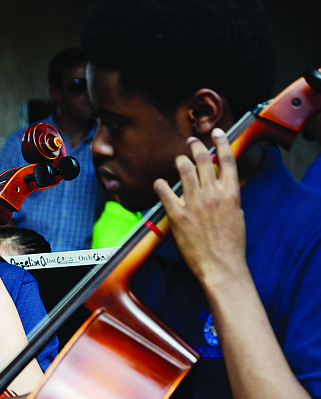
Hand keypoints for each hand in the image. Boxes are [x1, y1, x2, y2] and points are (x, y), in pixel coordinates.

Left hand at [153, 128, 246, 288]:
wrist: (221, 265)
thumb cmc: (230, 244)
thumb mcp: (237, 214)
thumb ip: (229, 196)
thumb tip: (222, 184)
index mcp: (231, 193)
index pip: (227, 160)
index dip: (221, 142)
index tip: (216, 133)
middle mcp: (213, 194)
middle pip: (203, 159)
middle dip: (196, 146)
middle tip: (191, 141)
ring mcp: (194, 203)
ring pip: (185, 170)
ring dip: (180, 160)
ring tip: (179, 159)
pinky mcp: (178, 215)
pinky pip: (165, 191)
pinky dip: (161, 184)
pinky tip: (160, 183)